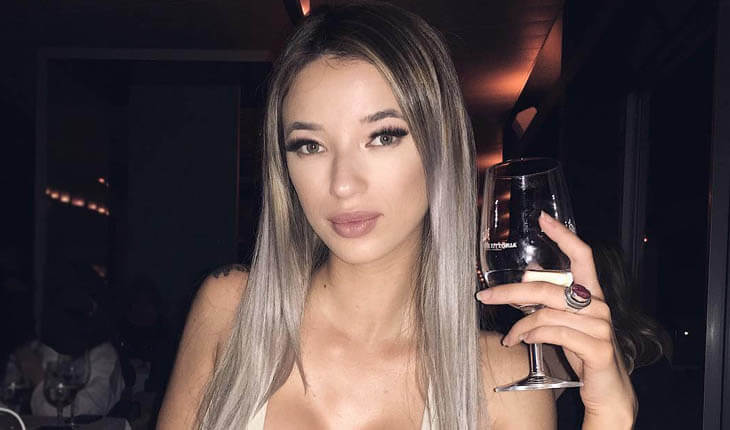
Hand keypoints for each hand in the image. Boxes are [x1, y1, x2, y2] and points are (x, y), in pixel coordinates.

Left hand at [476, 212, 635, 427]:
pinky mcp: (597, 348)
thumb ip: (552, 299)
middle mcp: (599, 306)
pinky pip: (554, 333)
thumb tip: (530, 273)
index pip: (582, 255)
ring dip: (520, 325)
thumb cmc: (584, 353)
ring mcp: (601, 327)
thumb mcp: (566, 322)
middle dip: (511, 292)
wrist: (610, 393)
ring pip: (546, 313)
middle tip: (486, 296)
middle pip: (548, 288)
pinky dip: (532, 336)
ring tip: (509, 336)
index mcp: (591, 295)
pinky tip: (521, 341)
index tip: (542, 218)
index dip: (563, 235)